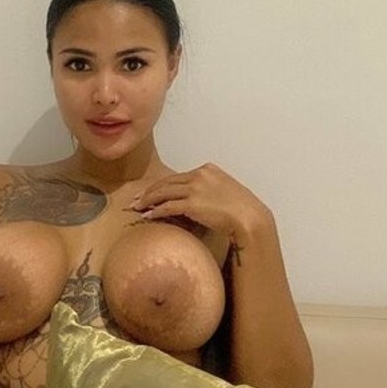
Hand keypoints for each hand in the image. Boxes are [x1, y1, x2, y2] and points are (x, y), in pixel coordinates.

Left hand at [125, 162, 269, 240]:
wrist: (249, 217)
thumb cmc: (242, 209)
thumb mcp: (227, 191)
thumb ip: (211, 189)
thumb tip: (201, 199)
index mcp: (207, 169)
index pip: (178, 176)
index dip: (163, 184)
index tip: (152, 191)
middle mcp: (199, 175)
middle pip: (167, 181)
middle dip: (150, 190)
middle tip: (137, 198)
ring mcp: (195, 189)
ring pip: (163, 192)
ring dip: (148, 199)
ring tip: (137, 207)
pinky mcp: (192, 204)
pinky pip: (168, 206)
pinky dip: (156, 210)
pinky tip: (148, 215)